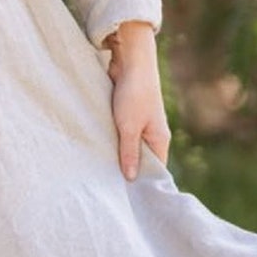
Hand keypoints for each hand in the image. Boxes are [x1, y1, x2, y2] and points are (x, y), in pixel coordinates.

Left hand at [105, 21, 170, 180]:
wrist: (130, 60)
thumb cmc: (134, 94)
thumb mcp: (129, 127)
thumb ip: (129, 152)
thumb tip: (131, 178)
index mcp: (159, 139)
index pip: (155, 170)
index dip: (142, 183)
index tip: (127, 196)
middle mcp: (152, 133)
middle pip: (140, 159)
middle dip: (126, 169)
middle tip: (107, 186)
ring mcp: (140, 124)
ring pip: (128, 146)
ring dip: (115, 153)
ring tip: (99, 170)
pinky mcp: (127, 114)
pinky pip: (120, 133)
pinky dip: (111, 139)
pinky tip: (97, 148)